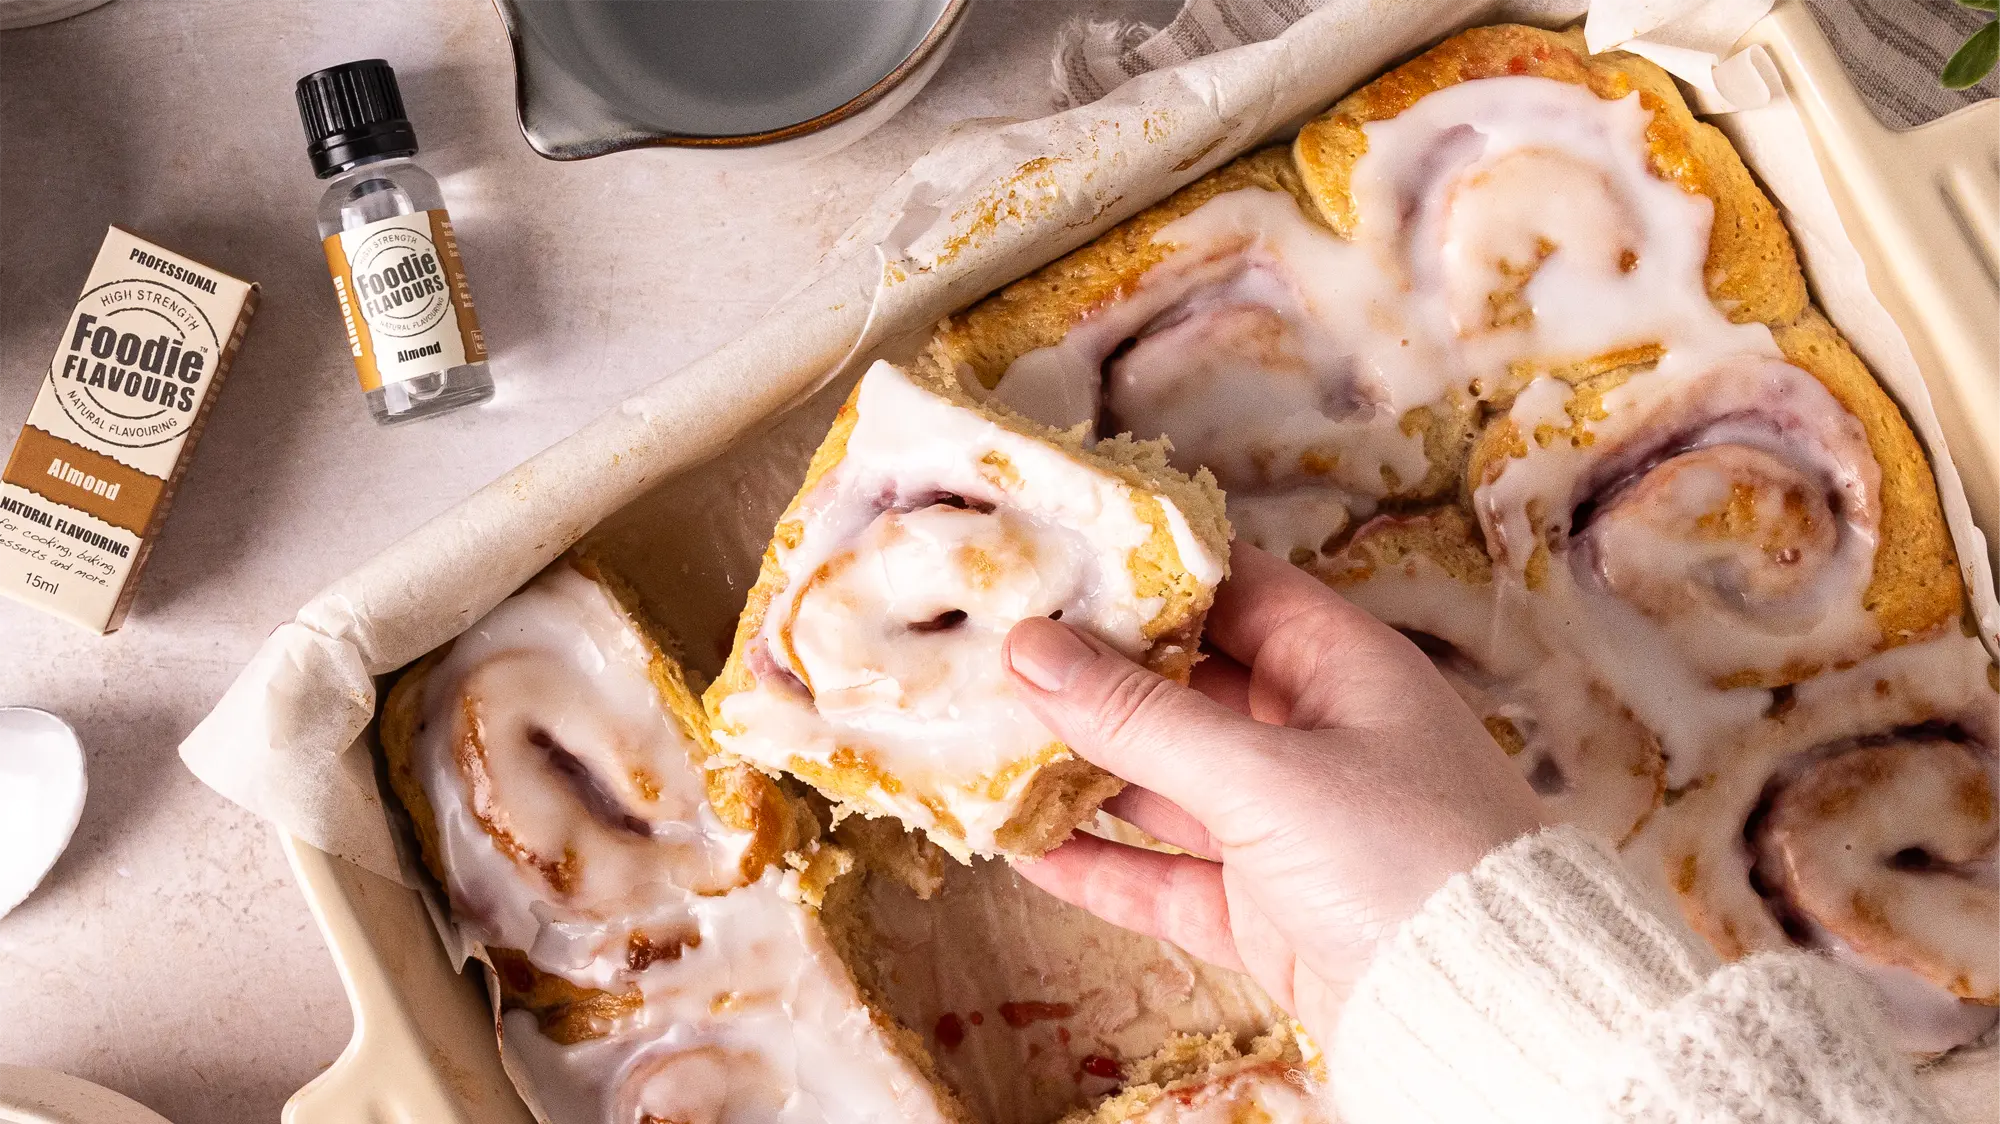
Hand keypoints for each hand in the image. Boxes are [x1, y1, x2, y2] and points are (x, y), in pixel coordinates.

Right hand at [1003, 542, 1545, 1040]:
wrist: (1484, 1013)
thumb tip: (1030, 650)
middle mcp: (1312, 735)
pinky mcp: (1263, 907)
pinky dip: (1101, 866)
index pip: (1230, 588)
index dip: (1145, 569)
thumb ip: (1141, 718)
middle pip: (1183, 686)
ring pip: (1163, 783)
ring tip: (985, 746)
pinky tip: (1026, 849)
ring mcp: (1286, 825)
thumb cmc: (1405, 858)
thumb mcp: (1265, 776)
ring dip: (1082, 771)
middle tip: (992, 651)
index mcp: (1339, 666)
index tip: (1051, 559)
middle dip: (1092, 675)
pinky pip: (1164, 875)